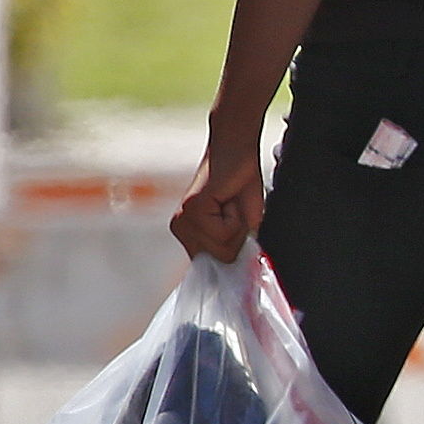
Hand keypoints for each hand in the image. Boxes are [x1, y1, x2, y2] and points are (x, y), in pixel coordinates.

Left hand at [171, 112, 266, 262]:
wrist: (235, 150)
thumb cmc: (240, 184)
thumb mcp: (242, 224)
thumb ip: (235, 248)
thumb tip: (242, 273)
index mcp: (189, 235)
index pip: (209, 268)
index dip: (229, 260)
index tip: (239, 248)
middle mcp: (181, 229)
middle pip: (220, 260)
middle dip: (238, 238)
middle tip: (235, 211)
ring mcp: (184, 220)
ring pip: (222, 248)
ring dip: (237, 226)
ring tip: (231, 203)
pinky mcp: (193, 210)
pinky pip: (223, 233)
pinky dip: (236, 218)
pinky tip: (228, 198)